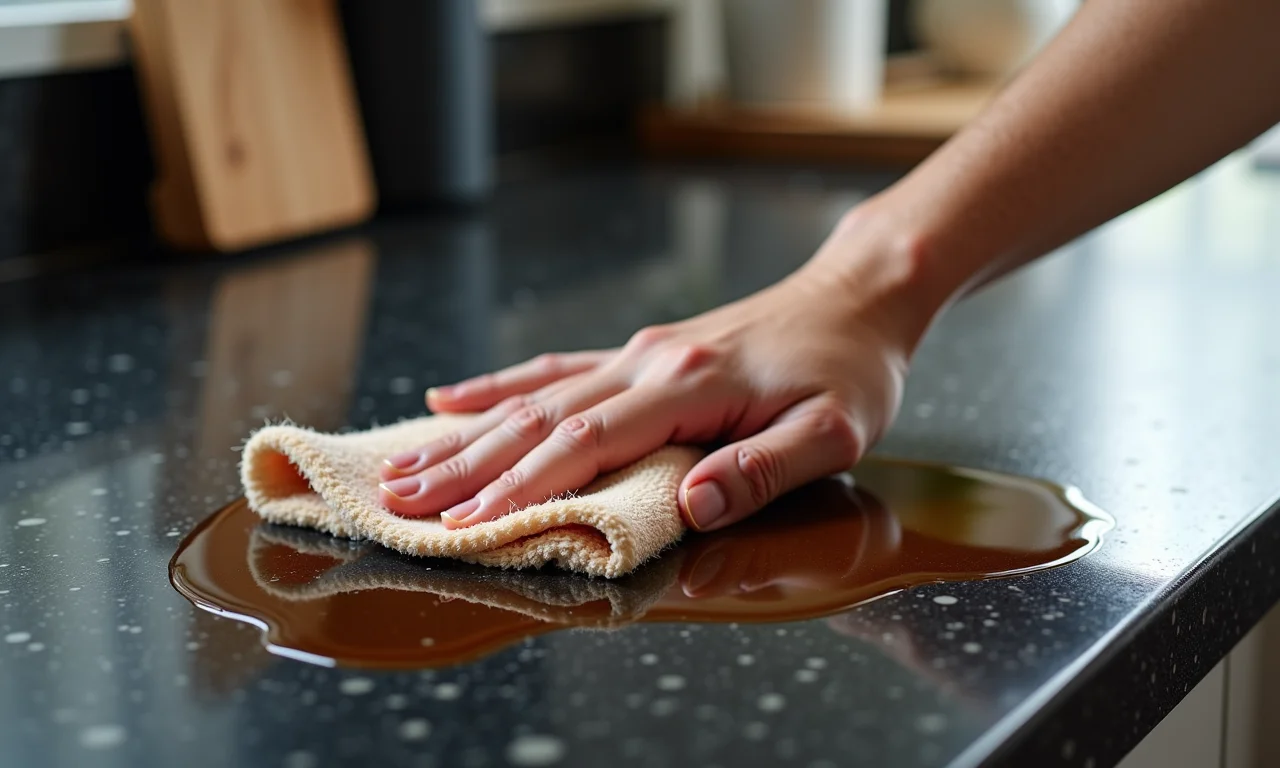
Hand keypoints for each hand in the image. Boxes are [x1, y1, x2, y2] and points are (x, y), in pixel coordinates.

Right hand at [378, 220, 927, 531]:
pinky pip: (556, 368)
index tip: (463, 525)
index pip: (585, 444)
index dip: (520, 488)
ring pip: (533, 397)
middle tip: (398, 500)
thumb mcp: (834, 432)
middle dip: (465, 465)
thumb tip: (694, 506)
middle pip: (538, 419)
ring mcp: (638, 355)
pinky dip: (498, 386)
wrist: (856, 297)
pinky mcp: (641, 354)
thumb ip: (764, 470)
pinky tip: (450, 398)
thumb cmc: (852, 372)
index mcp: (688, 387)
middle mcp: (648, 365)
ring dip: (465, 434)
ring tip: (403, 464)